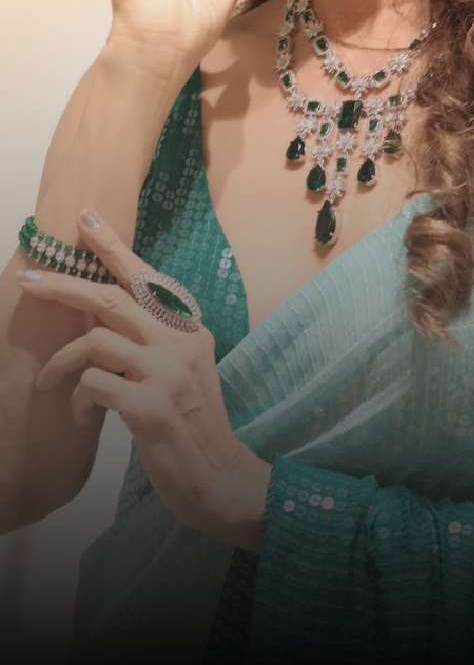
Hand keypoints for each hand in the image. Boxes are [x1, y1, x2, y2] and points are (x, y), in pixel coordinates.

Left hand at [16, 210, 270, 549]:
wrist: (219, 478)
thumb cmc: (192, 427)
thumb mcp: (180, 373)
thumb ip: (151, 343)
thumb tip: (100, 313)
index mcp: (190, 330)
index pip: (147, 279)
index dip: (113, 247)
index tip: (84, 219)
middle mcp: (182, 343)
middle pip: (114, 298)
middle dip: (65, 285)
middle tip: (30, 280)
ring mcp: (168, 373)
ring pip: (96, 341)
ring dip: (61, 361)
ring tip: (49, 382)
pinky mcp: (151, 407)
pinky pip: (94, 385)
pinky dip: (77, 398)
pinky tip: (82, 415)